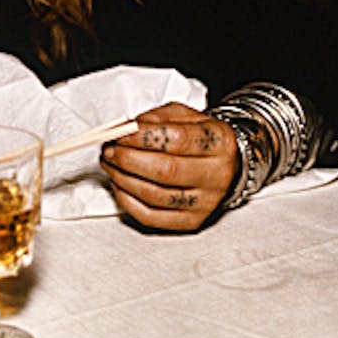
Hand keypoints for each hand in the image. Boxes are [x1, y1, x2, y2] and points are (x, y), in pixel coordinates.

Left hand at [99, 102, 237, 230]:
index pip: (177, 140)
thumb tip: (125, 129)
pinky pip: (152, 217)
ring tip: (110, 164)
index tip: (120, 133)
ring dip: (123, 179)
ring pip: (155, 195)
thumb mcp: (185, 116)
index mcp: (218, 142)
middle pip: (165, 170)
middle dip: (127, 159)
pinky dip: (128, 201)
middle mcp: (216, 174)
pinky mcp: (191, 221)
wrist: (227, 164)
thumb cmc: (200, 138)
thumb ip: (155, 118)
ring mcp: (205, 202)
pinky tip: (120, 185)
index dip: (142, 137)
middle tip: (109, 150)